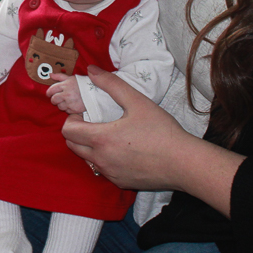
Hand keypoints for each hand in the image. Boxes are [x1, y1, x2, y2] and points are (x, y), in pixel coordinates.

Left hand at [46, 73, 84, 113]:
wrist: (96, 93)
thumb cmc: (83, 84)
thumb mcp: (71, 78)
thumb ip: (59, 76)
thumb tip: (50, 74)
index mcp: (65, 85)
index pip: (52, 89)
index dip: (49, 92)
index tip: (49, 94)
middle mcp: (66, 94)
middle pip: (54, 99)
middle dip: (54, 100)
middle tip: (58, 99)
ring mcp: (70, 102)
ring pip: (59, 106)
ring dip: (62, 105)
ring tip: (67, 101)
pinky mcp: (74, 109)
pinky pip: (67, 111)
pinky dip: (68, 109)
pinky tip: (73, 105)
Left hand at [62, 66, 242, 216]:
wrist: (184, 163)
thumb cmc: (162, 131)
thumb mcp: (137, 101)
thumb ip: (111, 84)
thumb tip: (91, 70)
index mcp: (101, 139)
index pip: (68, 131)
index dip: (72, 119)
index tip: (87, 113)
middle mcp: (101, 159)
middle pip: (72, 146)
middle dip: (77, 132)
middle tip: (96, 122)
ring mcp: (110, 173)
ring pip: (86, 159)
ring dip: (89, 146)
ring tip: (110, 134)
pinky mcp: (121, 183)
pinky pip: (102, 170)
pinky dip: (104, 159)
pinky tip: (123, 150)